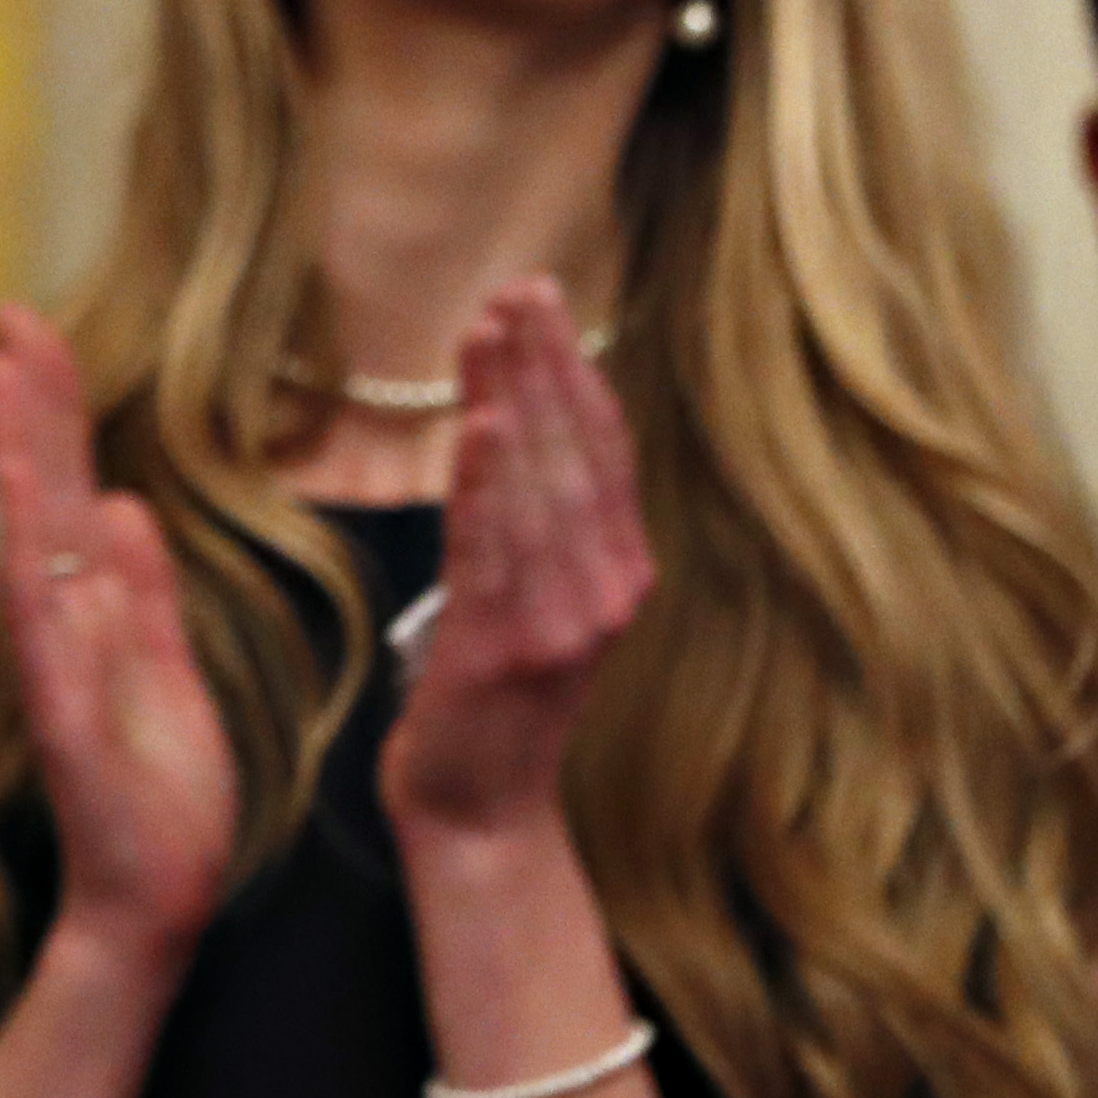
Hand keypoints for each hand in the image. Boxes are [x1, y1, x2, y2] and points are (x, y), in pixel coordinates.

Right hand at [0, 305, 234, 959]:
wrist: (155, 895)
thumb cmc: (162, 795)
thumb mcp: (168, 672)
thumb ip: (143, 591)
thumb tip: (124, 504)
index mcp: (92, 611)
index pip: (66, 491)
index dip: (55, 413)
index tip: (41, 332)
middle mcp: (60, 625)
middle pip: (39, 496)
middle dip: (29, 406)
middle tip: (14, 317)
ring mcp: (53, 664)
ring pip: (26, 542)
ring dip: (14, 456)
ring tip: (2, 373)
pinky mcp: (61, 708)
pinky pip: (42, 619)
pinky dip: (27, 550)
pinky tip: (19, 490)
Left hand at [379, 281, 655, 847]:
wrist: (479, 809)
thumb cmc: (493, 700)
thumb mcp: (537, 604)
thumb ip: (543, 531)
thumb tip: (520, 431)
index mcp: (618, 573)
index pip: (602, 451)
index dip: (575, 371)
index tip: (543, 302)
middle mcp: (604, 589)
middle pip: (577, 455)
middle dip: (545, 364)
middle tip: (518, 288)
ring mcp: (559, 620)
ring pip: (539, 489)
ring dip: (514, 401)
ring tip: (492, 329)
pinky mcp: (503, 647)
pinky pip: (494, 549)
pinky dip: (488, 483)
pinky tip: (480, 425)